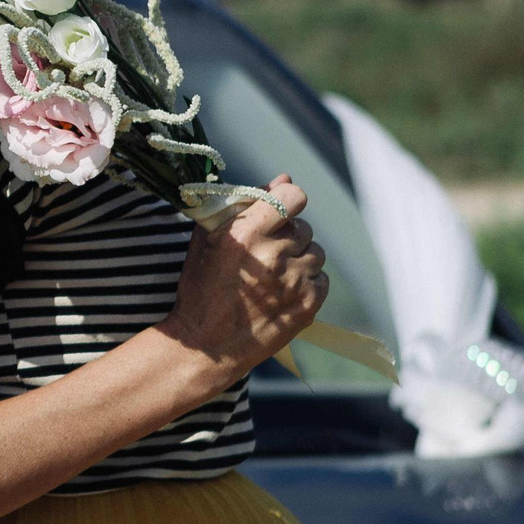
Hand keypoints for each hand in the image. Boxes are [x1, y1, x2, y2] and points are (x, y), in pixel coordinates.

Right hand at [165, 173, 327, 381]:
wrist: (207, 344)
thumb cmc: (201, 288)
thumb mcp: (209, 238)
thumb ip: (244, 204)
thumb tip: (283, 179)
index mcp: (247, 233)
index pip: (292, 196)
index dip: (287, 200)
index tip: (278, 212)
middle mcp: (275, 254)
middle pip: (303, 227)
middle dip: (287, 236)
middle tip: (264, 255)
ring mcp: (295, 281)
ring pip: (315, 252)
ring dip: (299, 259)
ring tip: (273, 276)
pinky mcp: (309, 304)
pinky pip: (322, 279)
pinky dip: (306, 283)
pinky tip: (282, 293)